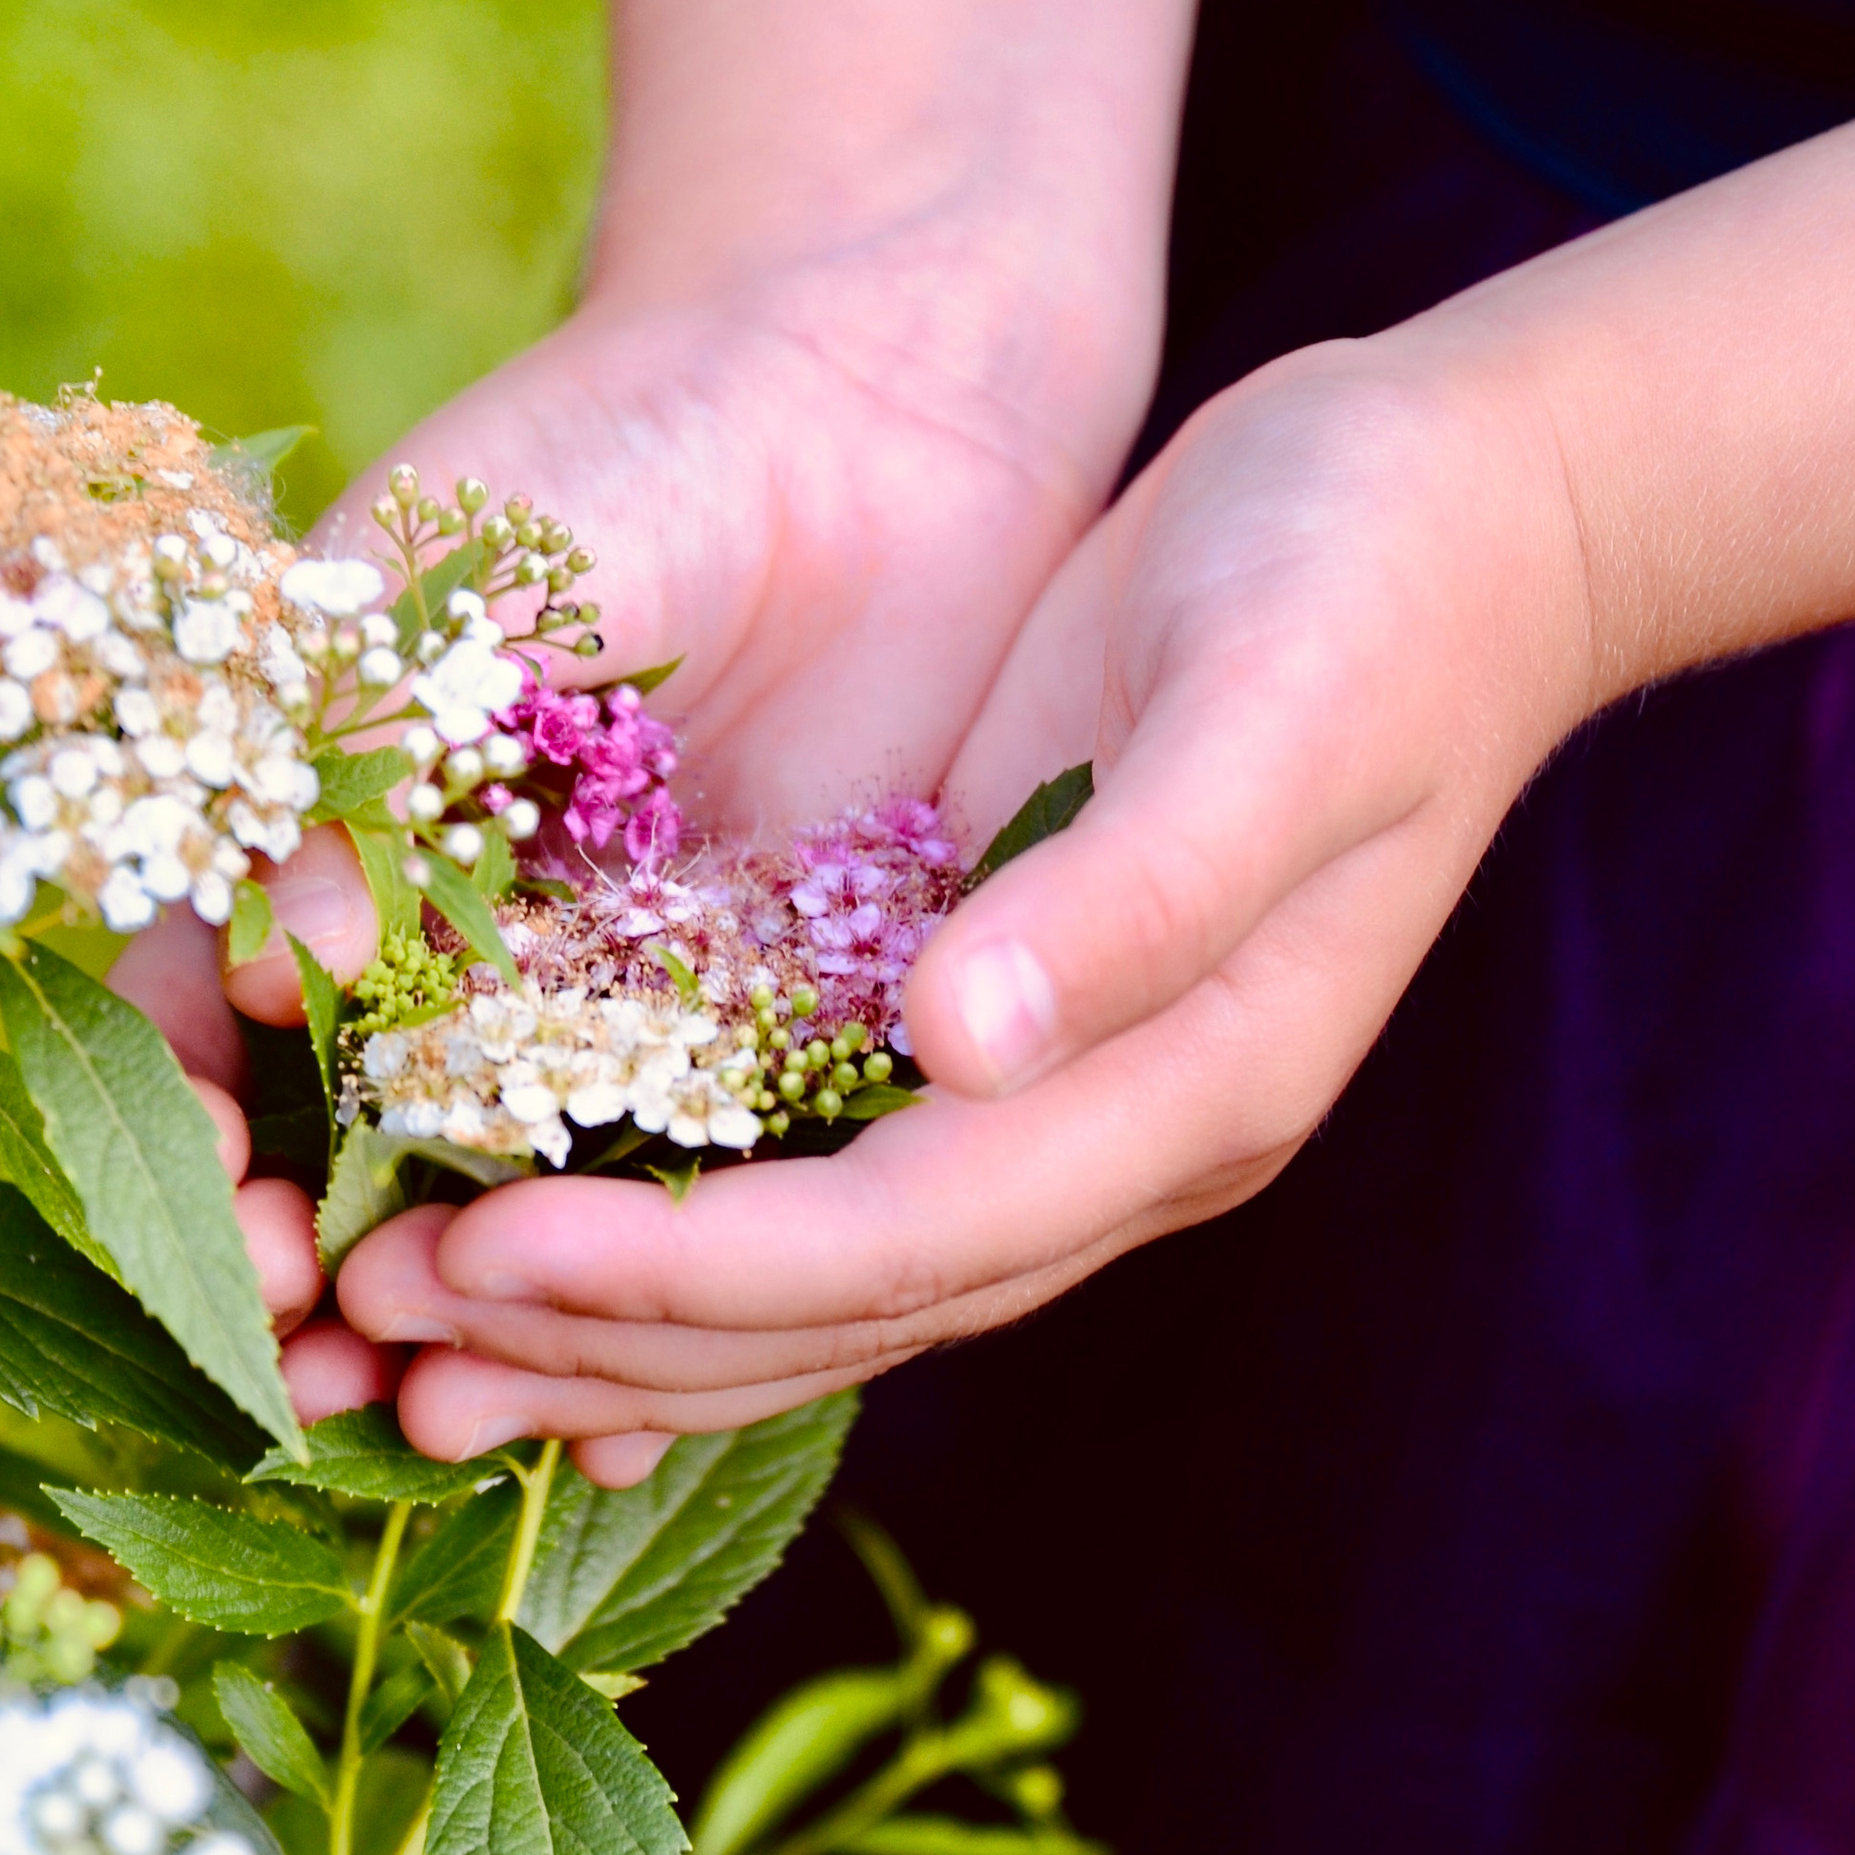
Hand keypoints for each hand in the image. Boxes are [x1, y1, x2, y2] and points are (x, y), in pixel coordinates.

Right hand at [113, 260, 1130, 1452]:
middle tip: (317, 1354)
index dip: (187, 1117)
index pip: (215, 1009)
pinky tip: (631, 1398)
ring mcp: (616, 1001)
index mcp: (341, 832)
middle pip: (353, 1152)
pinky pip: (705, 1193)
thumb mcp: (469, 569)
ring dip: (476, 1323)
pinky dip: (659, 1297)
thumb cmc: (636, 438)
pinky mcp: (780, 1028)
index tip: (211, 1195)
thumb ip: (373, 753)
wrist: (889, 392)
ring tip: (443, 1417)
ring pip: (520, 1207)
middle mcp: (462, 946)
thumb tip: (291, 966)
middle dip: (318, 1272)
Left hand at [326, 334, 1598, 1453]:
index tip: (491, 1248)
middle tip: (383, 1334)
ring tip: (408, 1336)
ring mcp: (1063, 1096)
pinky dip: (672, 1223)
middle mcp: (1118, 1135)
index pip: (906, 1238)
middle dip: (608, 1330)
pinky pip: (816, 1176)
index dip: (694, 1267)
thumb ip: (1138, 893)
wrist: (1472, 518)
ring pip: (814, 1274)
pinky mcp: (1002, 1022)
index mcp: (1197, 1089)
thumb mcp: (1279, 705)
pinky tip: (531, 1235)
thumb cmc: (1379, 582)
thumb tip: (962, 1045)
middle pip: (837, 1304)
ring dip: (614, 1317)